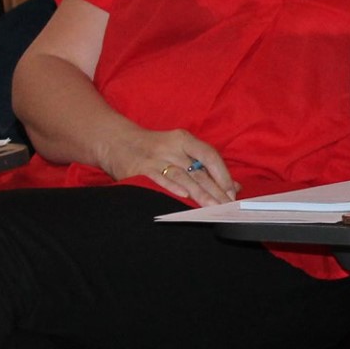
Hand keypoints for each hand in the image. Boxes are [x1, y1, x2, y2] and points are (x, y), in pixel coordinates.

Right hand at [100, 127, 237, 205]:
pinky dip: (171, 188)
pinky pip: (158, 179)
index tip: (231, 192)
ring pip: (183, 177)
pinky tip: (183, 197)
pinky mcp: (139, 169)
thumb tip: (233, 187)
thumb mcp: (180, 149)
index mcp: (183, 140)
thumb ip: (206, 166)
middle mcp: (171, 148)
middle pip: (198, 171)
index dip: (222, 174)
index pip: (209, 156)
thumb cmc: (154, 149)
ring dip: (199, 194)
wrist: (115, 142)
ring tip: (212, 208)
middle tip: (227, 207)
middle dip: (215, 191)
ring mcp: (155, 158)